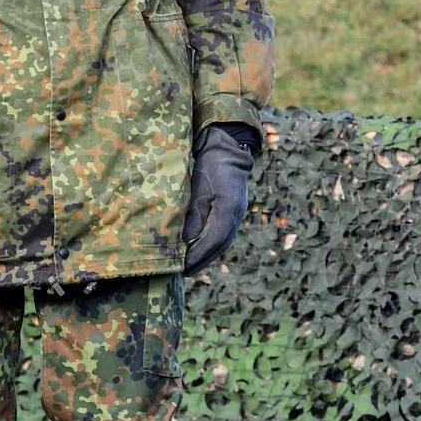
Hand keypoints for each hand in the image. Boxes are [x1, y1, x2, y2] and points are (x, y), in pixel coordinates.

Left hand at [183, 123, 255, 274]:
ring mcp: (237, 211)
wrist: (226, 149)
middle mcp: (236, 213)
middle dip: (203, 259)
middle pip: (221, 244)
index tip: (183, 267)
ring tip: (192, 265)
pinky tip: (201, 248)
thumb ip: (194, 215)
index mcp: (228, 208)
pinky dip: (213, 243)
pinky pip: (225, 232)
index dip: (198, 255)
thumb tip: (187, 241)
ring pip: (224, 240)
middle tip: (185, 272)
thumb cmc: (209, 166)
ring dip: (209, 254)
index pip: (214, 239)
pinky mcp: (234, 209)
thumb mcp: (198, 188)